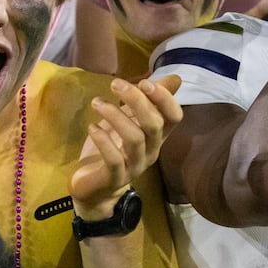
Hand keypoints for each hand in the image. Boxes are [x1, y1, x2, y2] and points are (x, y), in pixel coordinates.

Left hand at [70, 74, 181, 215]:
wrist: (94, 189)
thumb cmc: (112, 149)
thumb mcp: (129, 120)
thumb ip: (147, 101)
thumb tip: (175, 78)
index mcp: (157, 137)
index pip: (174, 117)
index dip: (164, 98)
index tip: (144, 82)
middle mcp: (151, 151)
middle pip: (154, 124)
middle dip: (137, 100)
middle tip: (115, 83)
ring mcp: (135, 166)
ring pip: (134, 139)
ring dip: (115, 116)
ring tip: (97, 103)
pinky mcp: (115, 178)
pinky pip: (114, 159)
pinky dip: (103, 141)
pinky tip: (92, 128)